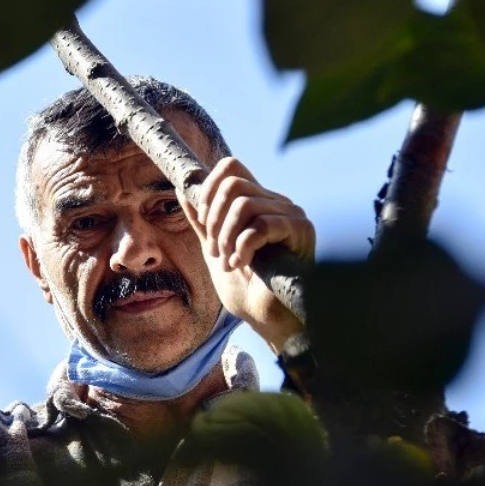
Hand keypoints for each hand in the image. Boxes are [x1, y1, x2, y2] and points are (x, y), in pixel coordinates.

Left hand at [185, 157, 314, 353]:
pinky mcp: (301, 231)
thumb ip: (202, 221)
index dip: (207, 188)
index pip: (231, 167)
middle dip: (213, 218)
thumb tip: (182, 189)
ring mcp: (291, 215)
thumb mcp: (215, 249)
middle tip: (215, 250)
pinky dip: (242, 247)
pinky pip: (262, 225)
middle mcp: (276, 202)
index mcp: (258, 202)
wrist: (267, 318)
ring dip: (226, 237)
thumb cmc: (246, 288)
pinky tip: (240, 265)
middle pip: (233, 182)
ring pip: (244, 204)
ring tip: (227, 261)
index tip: (202, 221)